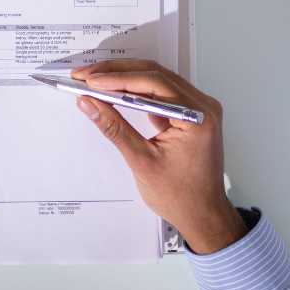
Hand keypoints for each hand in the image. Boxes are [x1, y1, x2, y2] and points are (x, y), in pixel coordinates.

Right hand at [71, 59, 247, 254]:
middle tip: (86, 75)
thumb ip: (114, 128)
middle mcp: (203, 107)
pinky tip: (116, 93)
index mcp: (197, 118)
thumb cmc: (181, 196)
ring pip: (157, 81)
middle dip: (117, 73)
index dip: (118, 79)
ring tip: (96, 81)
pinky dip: (138, 91)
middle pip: (155, 75)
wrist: (203, 216)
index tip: (90, 80)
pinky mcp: (190, 114)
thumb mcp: (142, 161)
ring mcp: (199, 109)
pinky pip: (162, 94)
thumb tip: (90, 104)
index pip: (153, 83)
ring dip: (126, 79)